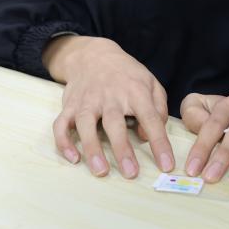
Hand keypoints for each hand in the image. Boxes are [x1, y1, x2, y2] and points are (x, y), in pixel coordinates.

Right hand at [44, 35, 173, 179]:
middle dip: (123, 150)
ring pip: (86, 125)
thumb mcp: (151, 83)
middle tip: (131, 174)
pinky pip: (61, 125)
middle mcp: (110, 97)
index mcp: (135, 92)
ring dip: (92, 149)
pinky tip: (73, 158)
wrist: (94, 55)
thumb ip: (158, 109)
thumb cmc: (127, 75)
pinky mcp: (69, 105)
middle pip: (115, 124)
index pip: (150, 119)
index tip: (166, 165)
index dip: (159, 143)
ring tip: (100, 172)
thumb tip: (146, 136)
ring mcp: (87, 101)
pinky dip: (64, 142)